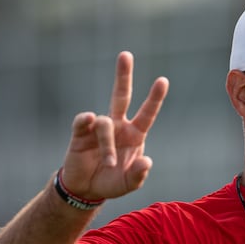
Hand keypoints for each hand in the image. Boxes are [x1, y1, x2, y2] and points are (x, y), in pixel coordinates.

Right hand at [59, 51, 168, 200]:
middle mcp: (118, 126)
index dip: (154, 98)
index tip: (163, 80)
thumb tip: (147, 161)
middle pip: (121, 96)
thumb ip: (139, 174)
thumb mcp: (129, 183)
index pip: (147, 114)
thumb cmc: (112, 182)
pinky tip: (88, 120)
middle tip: (125, 54)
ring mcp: (99, 128)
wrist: (86, 189)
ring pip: (105, 124)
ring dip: (108, 146)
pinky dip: (85, 120)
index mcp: (135, 135)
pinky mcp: (80, 133)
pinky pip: (83, 121)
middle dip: (123, 76)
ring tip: (109, 164)